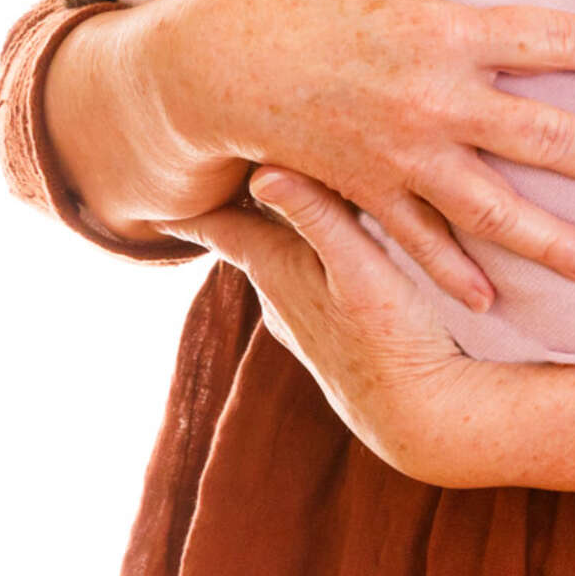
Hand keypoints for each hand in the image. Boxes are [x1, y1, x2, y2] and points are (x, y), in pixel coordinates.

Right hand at [151, 0, 574, 309]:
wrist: (210, 62)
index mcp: (438, 30)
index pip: (543, 38)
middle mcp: (429, 100)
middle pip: (535, 135)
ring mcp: (396, 157)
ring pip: (487, 209)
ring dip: (546, 240)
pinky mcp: (363, 192)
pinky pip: (415, 243)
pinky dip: (452, 274)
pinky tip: (491, 300)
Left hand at [173, 167, 493, 484]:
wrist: (418, 416)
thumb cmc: (392, 338)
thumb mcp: (359, 268)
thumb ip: (317, 217)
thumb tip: (261, 170)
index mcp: (276, 269)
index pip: (219, 226)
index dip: (190, 201)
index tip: (156, 176)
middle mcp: (277, 292)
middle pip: (241, 232)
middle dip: (223, 199)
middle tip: (207, 159)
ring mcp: (301, 313)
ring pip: (270, 252)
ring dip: (260, 220)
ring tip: (253, 182)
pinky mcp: (327, 326)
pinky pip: (298, 270)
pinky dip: (294, 242)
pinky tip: (310, 238)